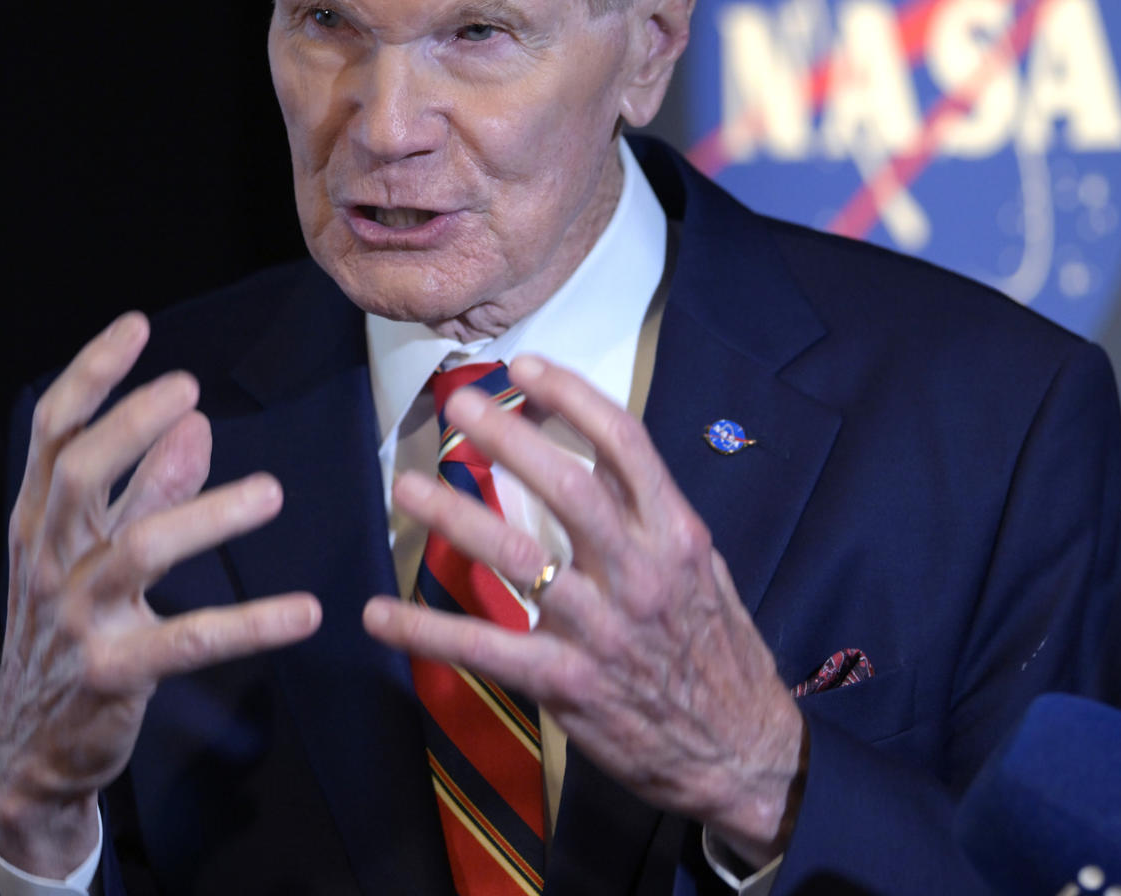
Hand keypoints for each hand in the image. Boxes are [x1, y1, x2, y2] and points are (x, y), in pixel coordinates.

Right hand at [0, 312, 321, 876]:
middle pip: (79, 473)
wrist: (31, 749)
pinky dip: (250, 625)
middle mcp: (48, 561)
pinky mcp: (113, 672)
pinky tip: (304, 611)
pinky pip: (187, 641)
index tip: (137, 327)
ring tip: (271, 492)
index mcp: (40, 522)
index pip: (53, 433)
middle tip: (189, 389)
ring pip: (138, 549)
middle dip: (131, 423)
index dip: (91, 375)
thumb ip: (143, 488)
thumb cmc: (70, 632)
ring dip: (207, 515)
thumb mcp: (95, 553)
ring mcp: (77, 617)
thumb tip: (195, 420)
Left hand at [363, 354, 804, 867]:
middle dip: (509, 438)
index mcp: (676, 535)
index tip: (526, 366)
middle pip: (568, 486)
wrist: (742, 753)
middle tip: (458, 407)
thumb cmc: (716, 653)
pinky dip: (425, 631)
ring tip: (407, 487)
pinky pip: (485, 648)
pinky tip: (377, 614)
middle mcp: (641, 573)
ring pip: (518, 556)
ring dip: (455, 517)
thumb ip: (649, 519)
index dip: (572, 396)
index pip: (625, 444)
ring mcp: (602, 629)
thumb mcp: (701, 571)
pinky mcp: (568, 684)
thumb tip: (592, 460)